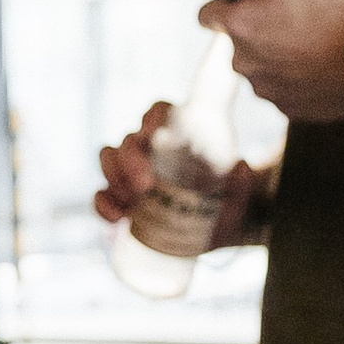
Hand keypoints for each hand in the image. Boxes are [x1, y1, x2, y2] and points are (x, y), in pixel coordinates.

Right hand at [91, 103, 259, 244]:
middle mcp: (150, 148)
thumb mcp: (239, 196)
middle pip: (129, 139)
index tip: (156, 134)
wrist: (215, 231)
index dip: (154, 117)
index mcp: (177, 135)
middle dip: (130, 160)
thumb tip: (240, 167)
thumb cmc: (226, 203)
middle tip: (146, 186)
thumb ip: (242, 183)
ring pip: (108, 157)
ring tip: (131, 202)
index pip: (160, 112)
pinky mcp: (121, 198)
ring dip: (113, 176)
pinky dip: (102, 204)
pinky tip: (117, 219)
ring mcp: (131, 172)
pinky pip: (101, 193)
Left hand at [199, 0, 343, 123]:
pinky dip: (293, 78)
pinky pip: (281, 89)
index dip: (224, 4)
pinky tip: (319, 66)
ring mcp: (263, 89)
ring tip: (312, 44)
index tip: (244, 1)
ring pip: (260, 67)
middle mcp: (242, 62)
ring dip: (275, 56)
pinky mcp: (285, 108)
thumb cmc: (330, 9)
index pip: (206, 14)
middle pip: (238, 43)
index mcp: (238, 26)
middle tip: (293, 19)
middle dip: (256, 31)